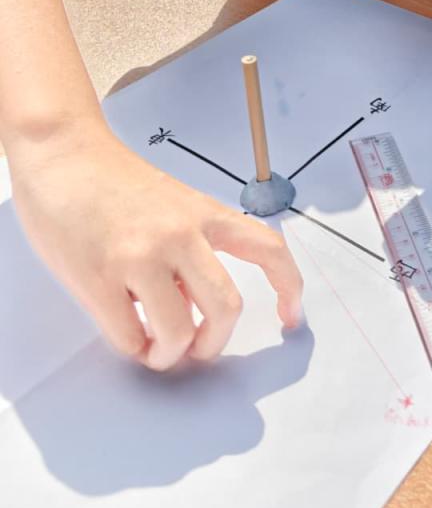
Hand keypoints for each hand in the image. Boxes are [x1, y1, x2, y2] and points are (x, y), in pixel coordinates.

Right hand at [9, 128, 302, 369]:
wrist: (64, 154)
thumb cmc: (113, 182)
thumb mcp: (172, 204)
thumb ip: (191, 249)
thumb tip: (197, 307)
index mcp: (204, 213)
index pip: (267, 248)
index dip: (288, 287)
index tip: (291, 317)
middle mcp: (180, 234)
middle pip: (225, 307)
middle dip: (214, 343)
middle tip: (197, 349)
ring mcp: (140, 256)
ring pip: (177, 333)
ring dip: (169, 354)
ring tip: (154, 345)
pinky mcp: (99, 277)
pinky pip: (129, 338)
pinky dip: (132, 347)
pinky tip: (126, 331)